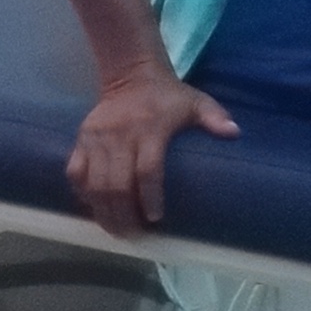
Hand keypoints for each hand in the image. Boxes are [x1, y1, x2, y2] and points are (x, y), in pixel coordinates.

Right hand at [67, 67, 237, 236]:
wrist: (130, 75)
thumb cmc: (168, 97)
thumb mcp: (196, 102)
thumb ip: (214, 117)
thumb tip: (235, 133)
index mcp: (150, 129)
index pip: (147, 169)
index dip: (149, 197)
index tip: (155, 217)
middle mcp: (120, 136)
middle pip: (116, 184)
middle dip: (123, 215)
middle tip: (133, 234)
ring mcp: (97, 139)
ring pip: (94, 184)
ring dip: (103, 212)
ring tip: (116, 230)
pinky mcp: (82, 140)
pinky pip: (75, 172)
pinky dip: (82, 193)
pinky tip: (94, 207)